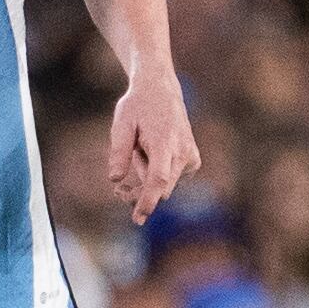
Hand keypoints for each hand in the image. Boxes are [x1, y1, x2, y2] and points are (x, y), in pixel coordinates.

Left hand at [109, 74, 201, 223]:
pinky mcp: (193, 161)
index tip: (139, 217)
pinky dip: (158, 172)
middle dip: (138, 192)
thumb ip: (119, 152)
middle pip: (159, 187)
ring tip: (139, 149)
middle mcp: (182, 151)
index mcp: (164, 142)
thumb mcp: (122, 123)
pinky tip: (152, 152)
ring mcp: (191, 156)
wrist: (161, 90)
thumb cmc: (138, 106)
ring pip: (164, 185)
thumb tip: (115, 179)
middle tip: (118, 191)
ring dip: (147, 176)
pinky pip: (171, 179)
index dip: (148, 200)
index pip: (158, 179)